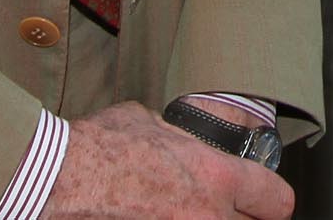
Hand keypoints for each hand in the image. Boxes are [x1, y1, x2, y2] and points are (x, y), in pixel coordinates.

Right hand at [50, 101, 292, 218]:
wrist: (56, 180)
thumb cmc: (98, 148)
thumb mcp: (147, 122)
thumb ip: (176, 139)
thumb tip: (174, 141)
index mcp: (216, 176)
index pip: (276, 200)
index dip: (269, 201)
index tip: (261, 203)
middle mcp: (208, 216)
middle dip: (233, 216)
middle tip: (212, 205)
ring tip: (175, 209)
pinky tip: (148, 215)